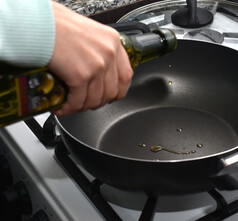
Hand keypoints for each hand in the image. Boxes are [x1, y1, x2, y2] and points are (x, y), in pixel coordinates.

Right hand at [48, 1, 132, 115]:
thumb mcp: (90, 33)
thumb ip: (99, 51)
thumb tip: (99, 73)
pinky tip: (62, 106)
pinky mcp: (81, 76)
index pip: (126, 76)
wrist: (39, 24)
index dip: (118, 91)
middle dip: (98, 102)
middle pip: (112, 91)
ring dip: (82, 106)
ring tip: (72, 105)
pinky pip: (78, 100)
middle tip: (86, 102)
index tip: (110, 96)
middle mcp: (109, 54)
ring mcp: (97, 66)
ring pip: (95, 99)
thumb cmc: (57, 25)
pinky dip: (70, 107)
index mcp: (114, 42)